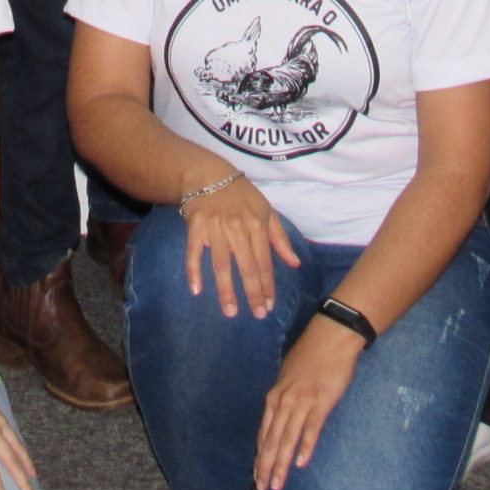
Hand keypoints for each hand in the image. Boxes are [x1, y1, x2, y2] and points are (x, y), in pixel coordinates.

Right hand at [182, 174, 300, 319]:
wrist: (209, 174)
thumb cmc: (241, 195)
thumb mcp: (266, 211)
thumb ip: (280, 238)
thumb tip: (295, 263)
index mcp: (257, 224)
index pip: (264, 262)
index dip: (268, 285)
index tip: (270, 306)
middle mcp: (237, 228)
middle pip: (246, 266)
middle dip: (253, 293)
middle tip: (256, 315)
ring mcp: (215, 228)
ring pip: (221, 264)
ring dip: (226, 290)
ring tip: (230, 311)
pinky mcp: (195, 227)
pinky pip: (193, 252)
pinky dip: (193, 271)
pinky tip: (196, 290)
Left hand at [254, 318, 363, 489]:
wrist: (331, 335)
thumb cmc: (311, 355)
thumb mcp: (289, 376)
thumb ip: (283, 398)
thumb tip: (279, 417)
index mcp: (275, 396)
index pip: (264, 432)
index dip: (260, 455)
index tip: (257, 474)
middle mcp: (284, 400)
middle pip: (272, 439)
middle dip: (266, 465)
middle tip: (262, 488)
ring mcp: (302, 401)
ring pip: (288, 438)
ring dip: (282, 463)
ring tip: (277, 483)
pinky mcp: (321, 401)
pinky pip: (311, 427)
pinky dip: (305, 445)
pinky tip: (301, 462)